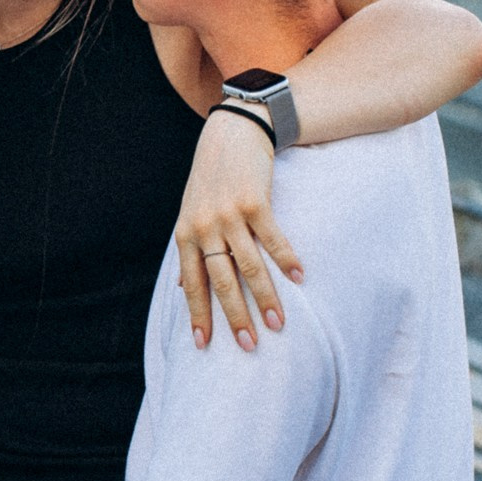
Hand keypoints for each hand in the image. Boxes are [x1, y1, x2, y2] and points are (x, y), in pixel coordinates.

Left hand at [176, 110, 302, 350]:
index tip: (204, 345)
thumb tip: (181, 288)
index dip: (198, 315)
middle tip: (250, 345)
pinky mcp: (255, 203)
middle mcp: (205, 227)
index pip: (191, 284)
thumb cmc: (210, 180)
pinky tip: (300, 278)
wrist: (230, 135)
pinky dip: (287, 260)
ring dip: (267, 297)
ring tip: (279, 323)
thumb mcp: (190, 213)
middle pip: (222, 281)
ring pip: (249, 266)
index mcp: (186, 235)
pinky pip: (273, 239)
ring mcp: (230, 215)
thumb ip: (190, 250)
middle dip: (235, 317)